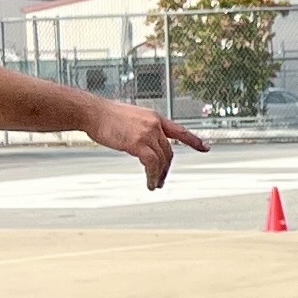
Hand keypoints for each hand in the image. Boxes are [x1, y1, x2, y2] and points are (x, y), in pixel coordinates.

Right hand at [87, 100, 209, 188]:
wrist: (92, 112)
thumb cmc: (105, 116)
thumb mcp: (131, 119)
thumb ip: (142, 130)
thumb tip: (143, 145)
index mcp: (154, 117)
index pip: (180, 130)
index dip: (194, 140)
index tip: (206, 147)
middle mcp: (154, 124)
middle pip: (169, 151)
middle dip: (167, 168)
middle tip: (163, 179)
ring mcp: (148, 133)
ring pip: (163, 160)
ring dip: (160, 175)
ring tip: (156, 185)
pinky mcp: (138, 143)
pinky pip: (152, 164)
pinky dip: (153, 176)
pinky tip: (150, 182)